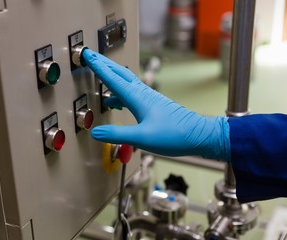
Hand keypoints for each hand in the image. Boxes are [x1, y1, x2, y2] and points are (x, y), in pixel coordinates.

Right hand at [82, 49, 229, 160]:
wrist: (198, 135)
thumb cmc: (175, 135)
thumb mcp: (141, 137)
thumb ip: (117, 134)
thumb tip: (97, 133)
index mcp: (137, 97)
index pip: (112, 78)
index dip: (98, 67)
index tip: (88, 56)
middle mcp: (142, 94)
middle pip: (119, 74)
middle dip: (104, 64)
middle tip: (92, 56)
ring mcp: (148, 98)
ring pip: (125, 82)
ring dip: (112, 77)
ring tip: (101, 75)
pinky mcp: (153, 105)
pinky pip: (131, 93)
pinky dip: (119, 92)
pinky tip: (116, 101)